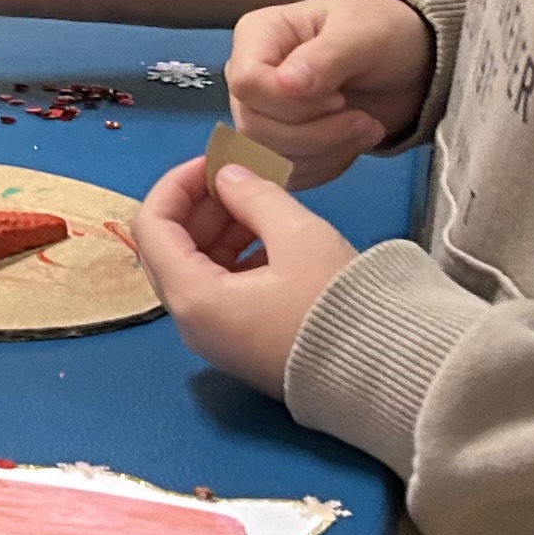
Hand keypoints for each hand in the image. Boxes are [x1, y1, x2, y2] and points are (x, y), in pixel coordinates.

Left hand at [132, 157, 357, 391]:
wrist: (381, 374)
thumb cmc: (336, 305)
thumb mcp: (299, 236)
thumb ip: (255, 197)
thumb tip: (227, 176)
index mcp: (193, 297)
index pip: (152, 226)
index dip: (177, 184)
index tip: (214, 160)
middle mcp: (192, 322)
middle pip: (170, 248)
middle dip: (200, 204)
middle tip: (240, 176)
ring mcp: (214, 337)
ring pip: (196, 267)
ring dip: (219, 228)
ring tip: (260, 200)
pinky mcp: (240, 344)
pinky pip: (220, 289)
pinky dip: (235, 255)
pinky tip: (270, 235)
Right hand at [223, 0, 431, 187]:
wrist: (406, 67)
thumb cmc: (382, 35)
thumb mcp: (363, 35)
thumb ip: (325, 58)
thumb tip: (285, 84)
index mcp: (257, 35)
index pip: (247, 83)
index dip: (291, 102)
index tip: (338, 96)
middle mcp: (249, 76)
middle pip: (254, 127)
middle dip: (315, 133)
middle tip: (362, 119)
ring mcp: (259, 113)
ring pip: (267, 156)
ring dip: (326, 151)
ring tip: (367, 128)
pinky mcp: (276, 145)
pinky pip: (285, 174)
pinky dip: (326, 166)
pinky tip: (352, 143)